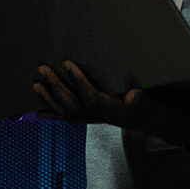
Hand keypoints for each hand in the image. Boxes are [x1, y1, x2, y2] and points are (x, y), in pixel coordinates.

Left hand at [33, 61, 189, 150]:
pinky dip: (53, 115)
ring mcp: (93, 119)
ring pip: (66, 111)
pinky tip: (39, 113)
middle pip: (72, 104)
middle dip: (56, 87)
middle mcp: (99, 116)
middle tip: (43, 69)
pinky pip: (68, 118)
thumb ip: (144, 101)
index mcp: (113, 110)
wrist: (153, 124)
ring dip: (49, 99)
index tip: (67, 64)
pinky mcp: (90, 118)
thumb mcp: (153, 105)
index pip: (91, 97)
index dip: (78, 81)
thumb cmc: (151, 111)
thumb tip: (134, 96)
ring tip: (36, 84)